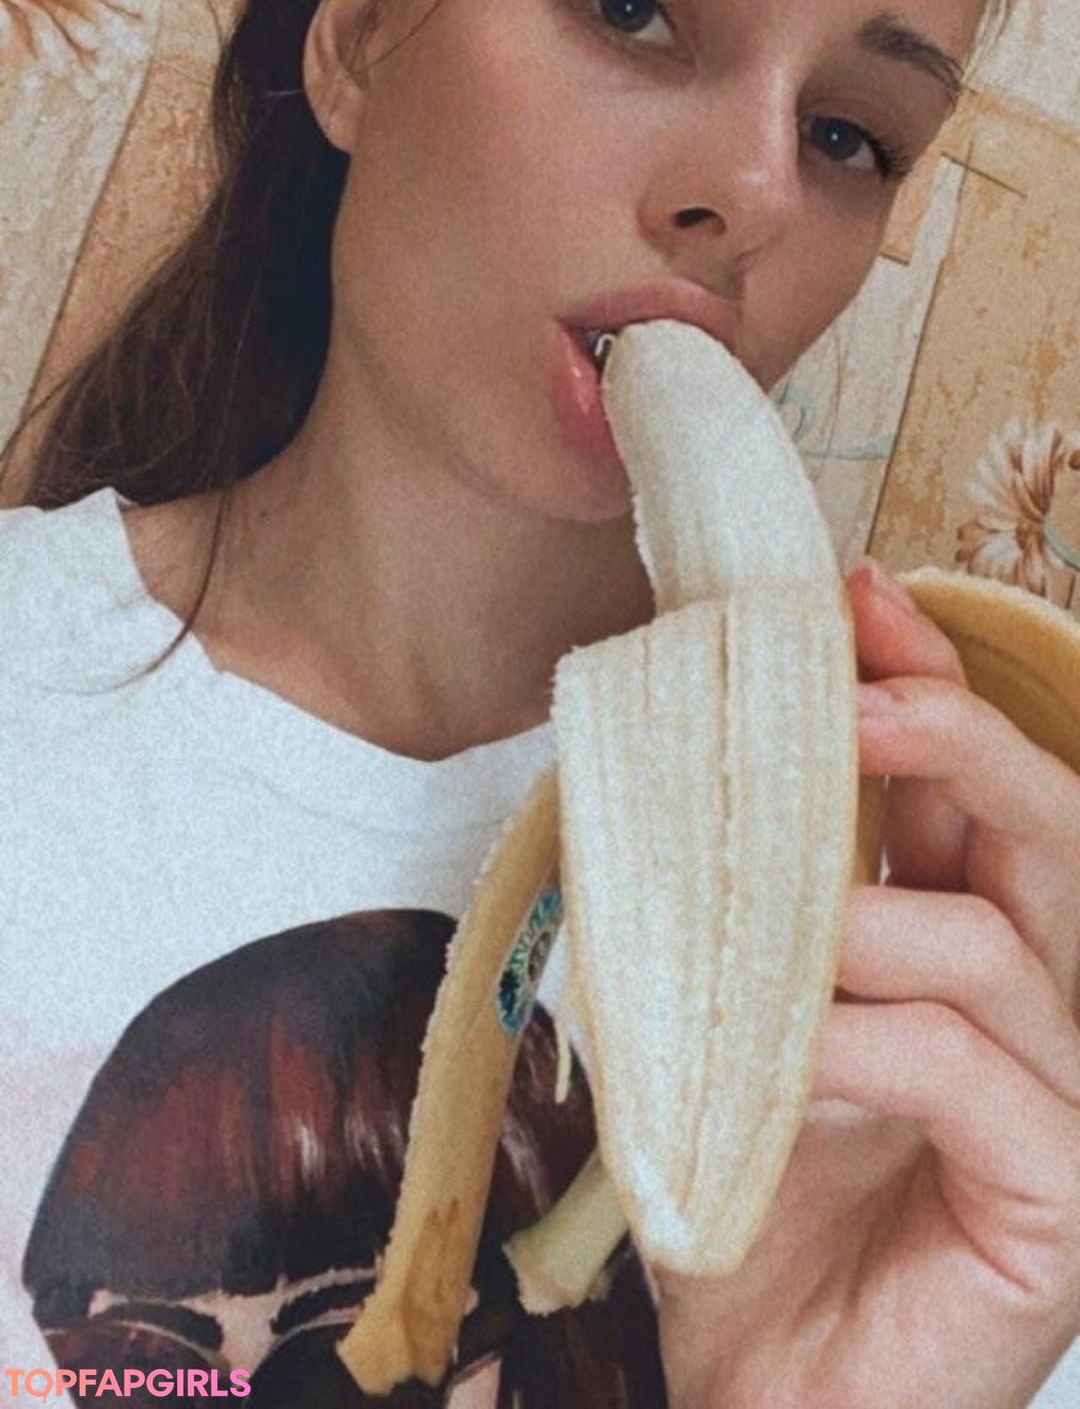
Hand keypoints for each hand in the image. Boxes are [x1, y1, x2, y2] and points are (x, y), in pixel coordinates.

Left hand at [654, 562, 1079, 1408]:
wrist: (753, 1397)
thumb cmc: (744, 1201)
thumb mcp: (738, 1010)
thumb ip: (753, 900)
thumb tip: (694, 754)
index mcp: (968, 952)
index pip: (978, 791)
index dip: (931, 684)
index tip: (854, 601)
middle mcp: (1041, 1015)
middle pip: (1043, 833)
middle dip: (950, 737)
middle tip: (850, 692)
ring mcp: (1065, 1109)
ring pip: (1003, 944)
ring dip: (867, 915)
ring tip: (769, 930)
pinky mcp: (1057, 1204)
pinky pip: (975, 1073)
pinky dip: (868, 1041)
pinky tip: (786, 1056)